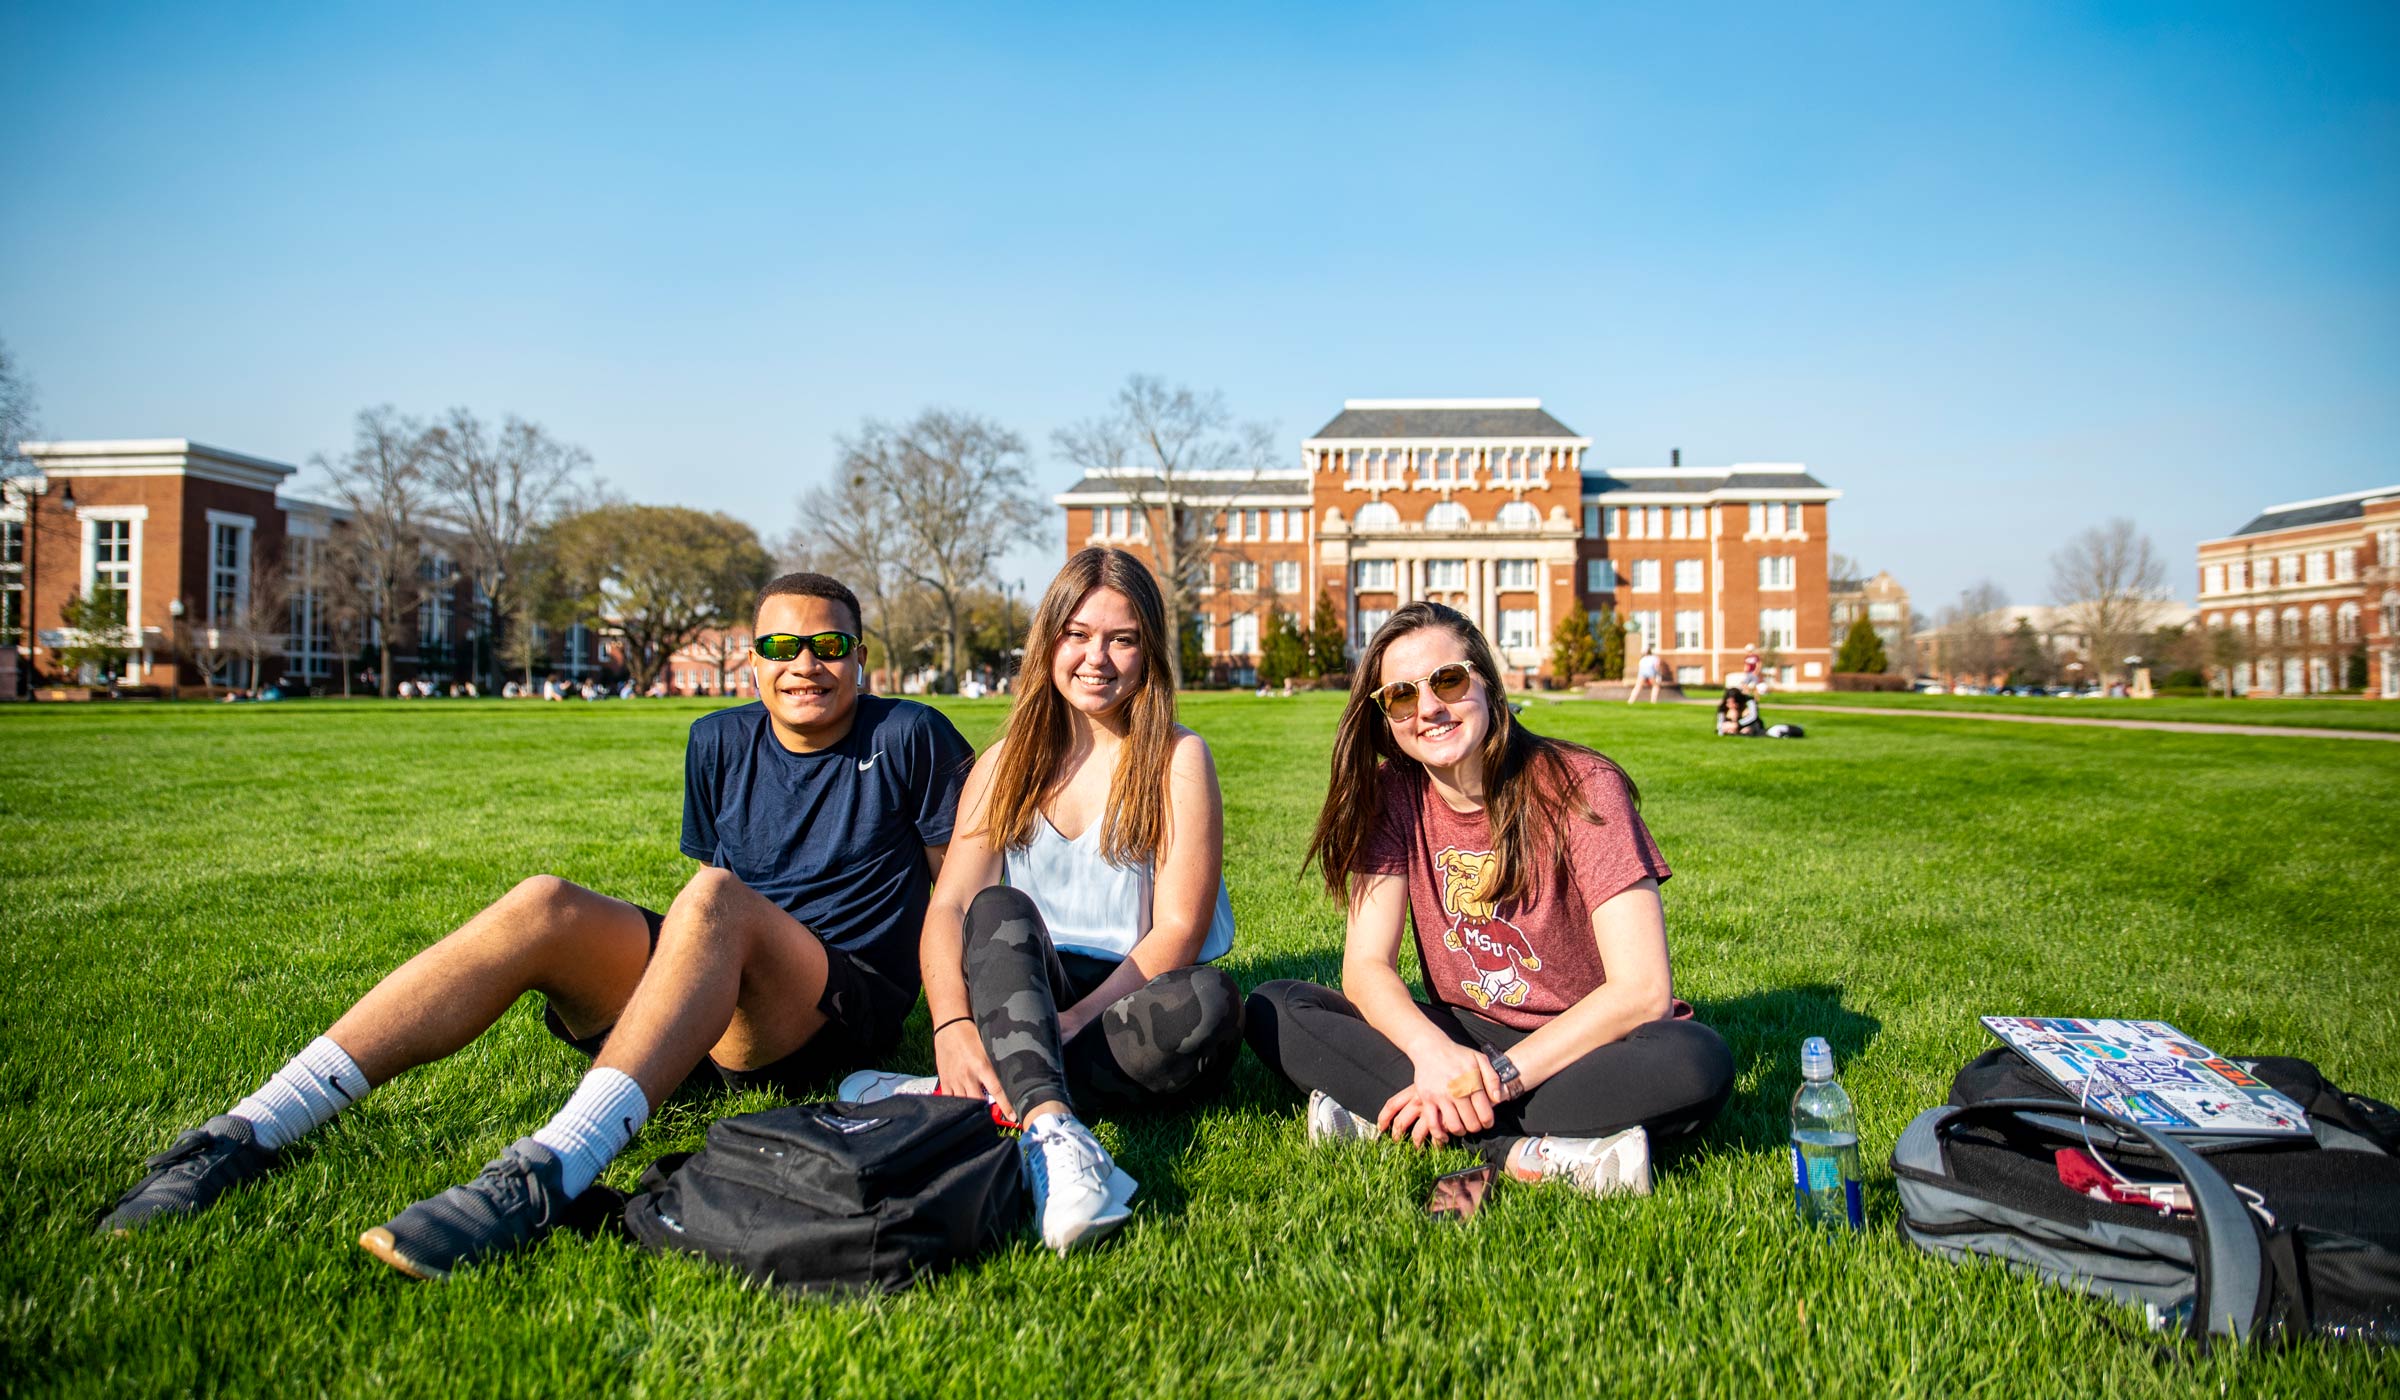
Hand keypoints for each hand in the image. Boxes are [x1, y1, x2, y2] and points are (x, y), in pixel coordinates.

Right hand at [933, 1018, 1012, 1119]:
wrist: (949, 1025)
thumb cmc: (972, 1034)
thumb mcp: (989, 1046)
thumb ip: (998, 1061)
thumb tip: (1016, 1070)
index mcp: (982, 1066)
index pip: (997, 1091)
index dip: (1006, 1106)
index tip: (1013, 1117)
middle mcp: (968, 1075)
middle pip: (978, 1103)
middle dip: (986, 1112)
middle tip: (995, 1118)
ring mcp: (954, 1079)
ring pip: (963, 1104)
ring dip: (972, 1110)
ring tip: (979, 1115)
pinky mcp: (944, 1080)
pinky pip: (950, 1099)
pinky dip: (957, 1105)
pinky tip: (963, 1108)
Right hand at [1378, 1041, 1497, 1145]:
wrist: (1431, 1048)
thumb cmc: (1458, 1055)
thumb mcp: (1480, 1059)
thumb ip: (1492, 1078)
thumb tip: (1498, 1099)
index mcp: (1471, 1082)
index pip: (1484, 1113)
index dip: (1488, 1122)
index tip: (1487, 1122)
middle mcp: (1456, 1091)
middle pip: (1471, 1123)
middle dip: (1476, 1127)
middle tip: (1475, 1124)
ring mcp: (1440, 1096)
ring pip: (1454, 1126)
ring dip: (1461, 1131)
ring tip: (1463, 1127)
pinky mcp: (1427, 1099)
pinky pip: (1433, 1123)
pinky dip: (1440, 1135)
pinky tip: (1446, 1136)